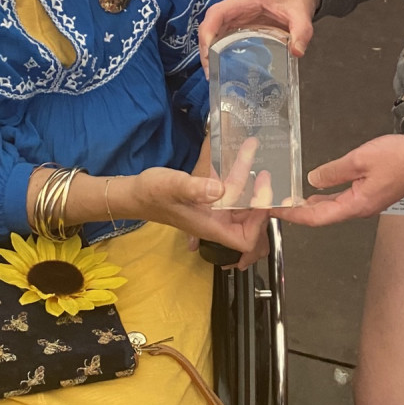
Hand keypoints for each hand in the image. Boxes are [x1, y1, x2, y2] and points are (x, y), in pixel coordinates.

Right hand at [127, 166, 268, 266]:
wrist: (136, 194)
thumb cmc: (152, 193)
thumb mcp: (173, 186)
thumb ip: (195, 188)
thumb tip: (220, 189)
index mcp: (211, 227)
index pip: (245, 240)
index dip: (258, 224)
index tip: (261, 199)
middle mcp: (216, 223)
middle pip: (250, 224)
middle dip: (262, 203)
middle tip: (267, 176)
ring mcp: (213, 213)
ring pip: (243, 208)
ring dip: (253, 190)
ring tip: (261, 166)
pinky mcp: (210, 202)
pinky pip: (233, 197)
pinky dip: (242, 184)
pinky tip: (244, 164)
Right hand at [199, 0, 321, 72]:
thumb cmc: (296, 0)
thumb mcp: (301, 16)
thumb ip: (301, 32)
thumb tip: (297, 52)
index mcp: (246, 1)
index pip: (217, 13)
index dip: (208, 32)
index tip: (208, 53)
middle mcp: (236, 8)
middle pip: (210, 24)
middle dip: (205, 47)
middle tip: (209, 71)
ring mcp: (236, 17)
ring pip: (213, 31)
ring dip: (208, 51)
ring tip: (212, 73)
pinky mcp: (239, 25)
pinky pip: (222, 36)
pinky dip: (217, 50)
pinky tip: (221, 66)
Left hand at [272, 135, 403, 225]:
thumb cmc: (398, 158)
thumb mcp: (360, 160)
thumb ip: (333, 171)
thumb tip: (312, 180)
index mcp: (356, 205)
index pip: (317, 217)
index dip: (294, 214)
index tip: (275, 210)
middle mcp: (360, 209)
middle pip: (323, 216)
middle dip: (299, 211)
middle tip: (278, 204)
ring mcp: (367, 202)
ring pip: (332, 208)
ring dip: (311, 205)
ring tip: (291, 199)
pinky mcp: (372, 194)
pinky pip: (342, 200)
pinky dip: (326, 197)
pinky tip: (317, 191)